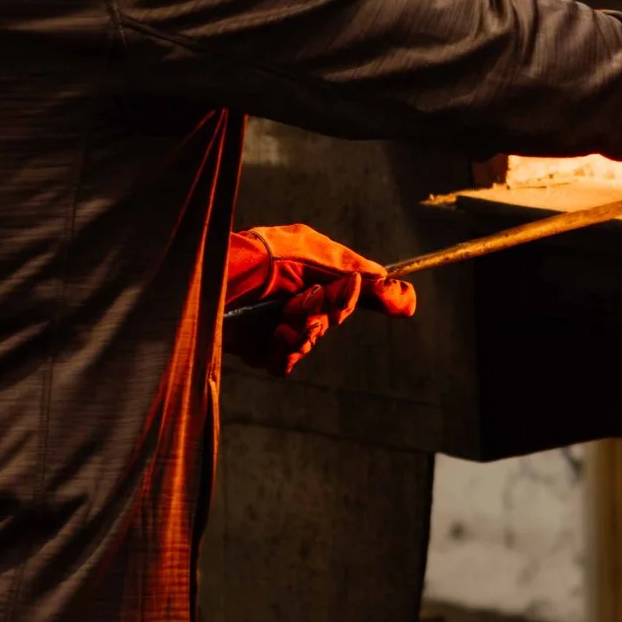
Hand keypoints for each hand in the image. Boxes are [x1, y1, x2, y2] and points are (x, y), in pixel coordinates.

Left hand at [224, 224, 415, 376]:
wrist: (211, 281)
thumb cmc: (261, 260)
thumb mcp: (318, 261)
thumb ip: (361, 283)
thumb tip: (410, 299)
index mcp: (308, 268)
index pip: (348, 292)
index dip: (348, 301)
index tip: (347, 297)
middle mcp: (293, 295)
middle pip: (329, 322)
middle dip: (319, 316)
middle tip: (302, 302)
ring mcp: (273, 321)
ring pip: (308, 345)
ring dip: (299, 334)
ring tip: (279, 321)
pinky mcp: (256, 344)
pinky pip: (284, 362)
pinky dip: (280, 351)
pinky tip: (267, 336)